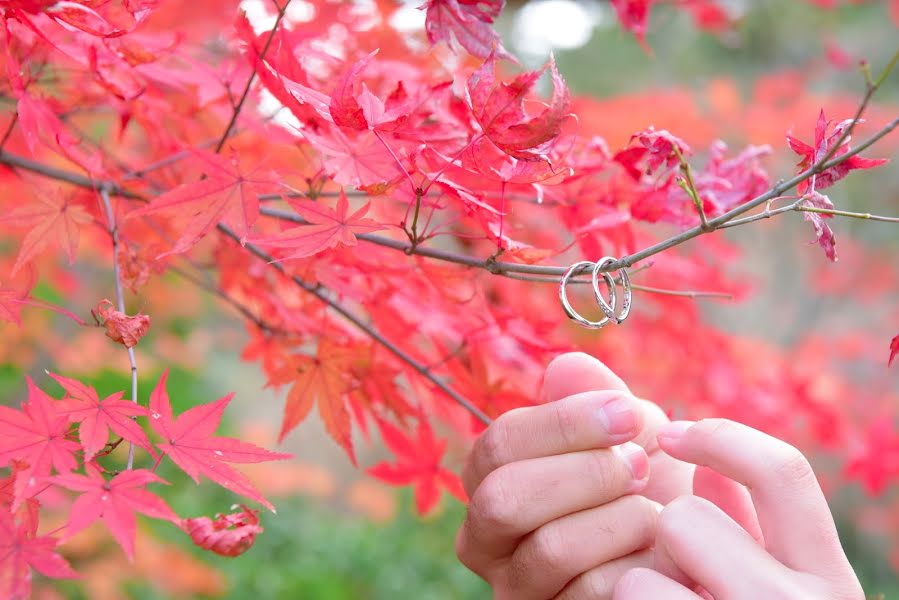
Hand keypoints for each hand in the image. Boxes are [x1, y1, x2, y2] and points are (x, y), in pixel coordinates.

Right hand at [455, 352, 691, 598]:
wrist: (687, 547)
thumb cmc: (646, 480)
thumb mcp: (627, 430)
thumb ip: (596, 396)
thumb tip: (567, 368)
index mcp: (491, 478)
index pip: (499, 444)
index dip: (563, 424)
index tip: (627, 415)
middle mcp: (487, 537)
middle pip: (504, 498)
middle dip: (584, 474)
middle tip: (638, 465)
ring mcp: (517, 587)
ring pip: (548, 550)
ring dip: (617, 520)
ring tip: (655, 509)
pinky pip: (589, 594)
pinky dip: (637, 564)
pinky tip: (662, 551)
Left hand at [614, 419, 862, 599]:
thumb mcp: (759, 583)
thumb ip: (742, 523)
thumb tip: (696, 457)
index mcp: (828, 579)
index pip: (784, 472)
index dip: (720, 439)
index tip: (669, 435)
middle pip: (690, 512)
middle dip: (667, 537)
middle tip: (678, 579)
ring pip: (657, 551)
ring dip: (645, 573)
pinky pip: (634, 588)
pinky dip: (626, 599)